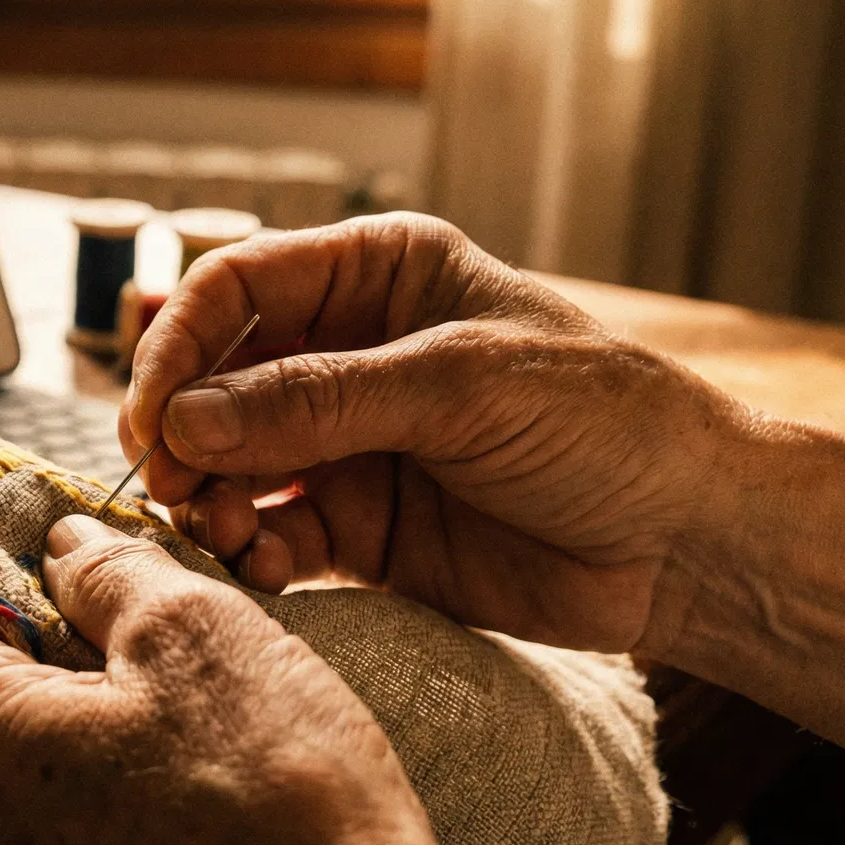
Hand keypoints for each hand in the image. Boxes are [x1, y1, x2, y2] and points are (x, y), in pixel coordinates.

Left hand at [0, 514, 567, 844]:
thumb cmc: (270, 795)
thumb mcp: (190, 629)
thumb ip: (108, 570)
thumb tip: (68, 544)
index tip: (49, 510)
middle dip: (53, 608)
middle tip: (137, 570)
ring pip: (33, 730)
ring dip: (94, 677)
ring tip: (183, 647)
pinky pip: (71, 793)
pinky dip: (116, 743)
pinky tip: (197, 727)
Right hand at [119, 213, 750, 655]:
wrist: (690, 543)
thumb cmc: (606, 424)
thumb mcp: (460, 387)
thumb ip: (318, 401)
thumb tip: (184, 421)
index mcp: (377, 277)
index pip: (237, 287)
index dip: (179, 343)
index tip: (154, 413)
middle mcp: (349, 353)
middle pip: (216, 379)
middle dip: (182, 433)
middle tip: (170, 486)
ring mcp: (349, 444)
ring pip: (230, 462)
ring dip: (207, 498)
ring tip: (218, 532)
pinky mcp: (358, 529)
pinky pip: (271, 533)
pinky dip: (250, 551)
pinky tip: (262, 567)